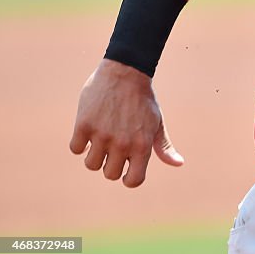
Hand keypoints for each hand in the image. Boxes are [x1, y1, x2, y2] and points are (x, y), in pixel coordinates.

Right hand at [69, 59, 183, 187]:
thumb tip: (178, 164)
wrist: (126, 72)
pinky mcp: (84, 125)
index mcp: (142, 145)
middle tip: (115, 147)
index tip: (126, 168)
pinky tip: (90, 129)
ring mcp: (102, 134)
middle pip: (110, 174)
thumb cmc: (143, 100)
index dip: (129, 178)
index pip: (133, 181)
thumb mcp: (157, 122)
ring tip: (102, 137)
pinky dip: (80, 142)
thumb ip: (163, 146)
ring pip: (91, 164)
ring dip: (95, 154)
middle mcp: (122, 143)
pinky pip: (75, 148)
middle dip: (111, 164)